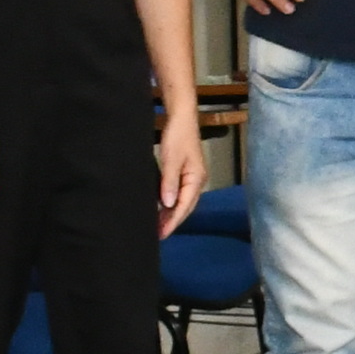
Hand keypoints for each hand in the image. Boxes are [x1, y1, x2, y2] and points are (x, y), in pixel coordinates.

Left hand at [155, 114, 203, 234]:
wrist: (181, 118)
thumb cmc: (177, 136)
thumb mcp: (171, 160)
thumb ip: (169, 183)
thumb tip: (169, 204)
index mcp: (196, 179)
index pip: (184, 206)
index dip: (173, 221)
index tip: (161, 233)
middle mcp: (197, 181)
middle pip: (186, 207)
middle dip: (172, 221)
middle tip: (158, 234)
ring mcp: (192, 178)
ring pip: (182, 202)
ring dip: (171, 214)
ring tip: (158, 226)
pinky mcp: (186, 174)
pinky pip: (179, 195)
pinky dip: (171, 204)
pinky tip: (161, 209)